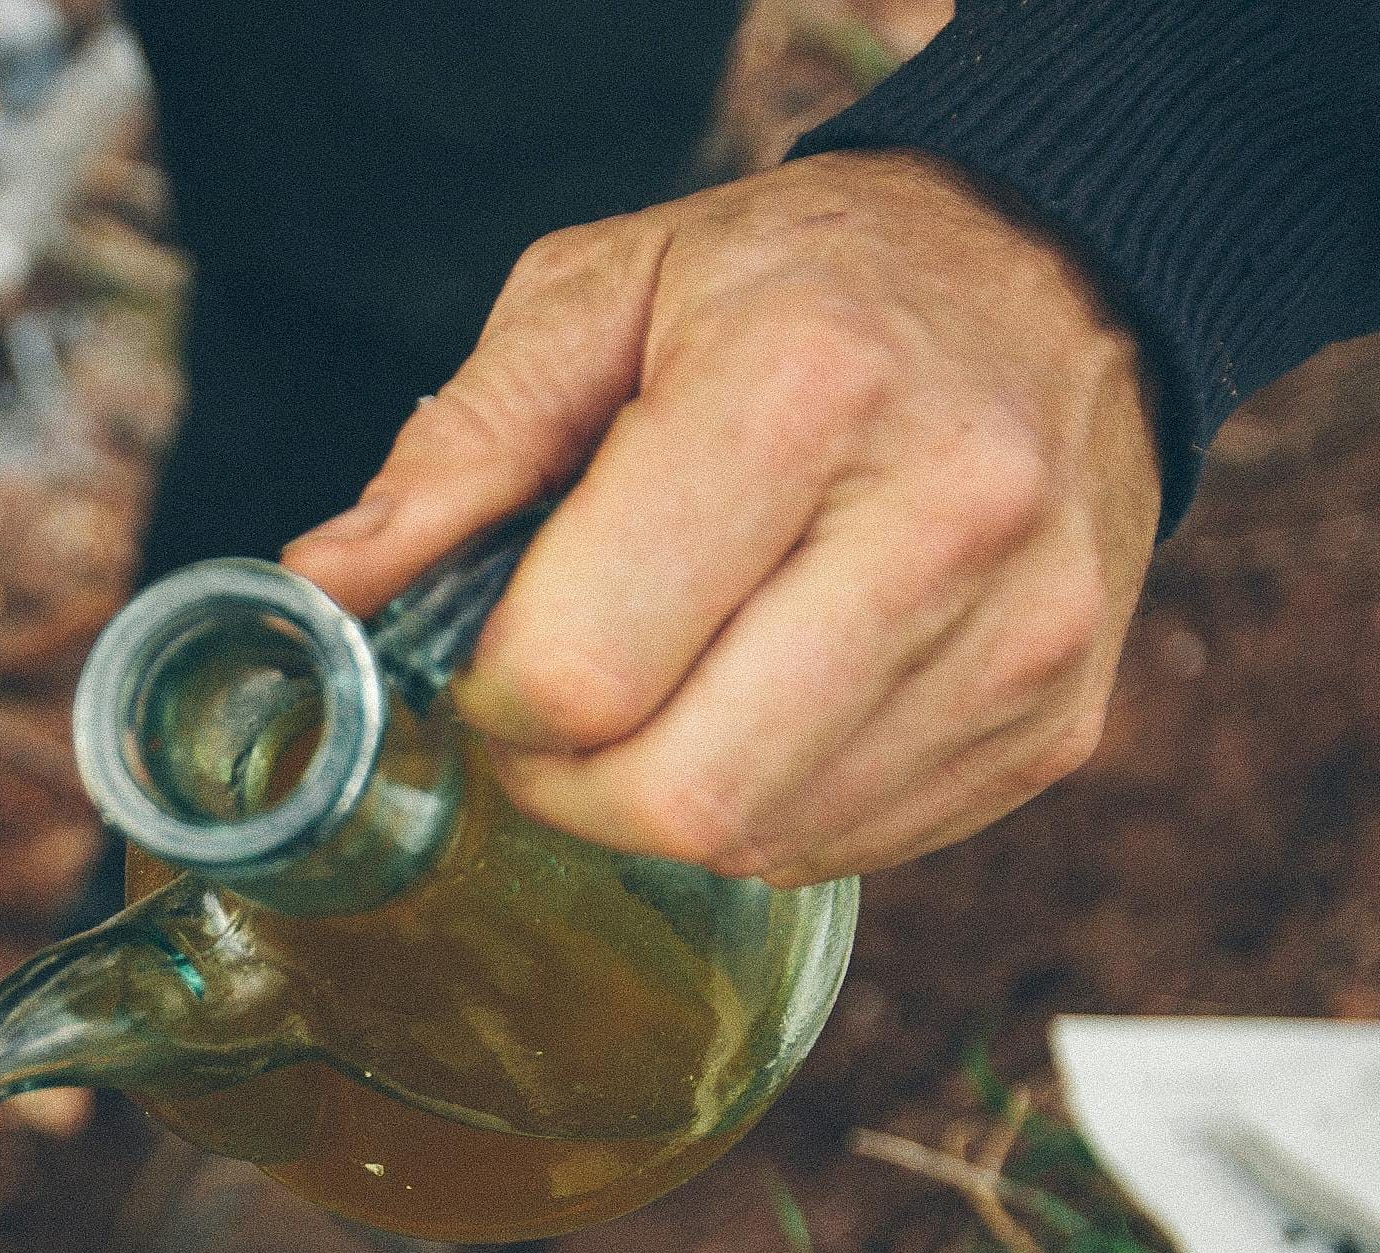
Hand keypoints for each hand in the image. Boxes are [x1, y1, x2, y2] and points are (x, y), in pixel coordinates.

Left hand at [284, 151, 1160, 884]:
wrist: (1053, 275)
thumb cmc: (801, 282)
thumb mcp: (604, 293)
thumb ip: (457, 448)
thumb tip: (322, 589)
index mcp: (803, 387)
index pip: (585, 667)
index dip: (498, 692)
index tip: (496, 650)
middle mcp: (942, 518)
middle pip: (677, 793)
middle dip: (568, 781)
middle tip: (556, 709)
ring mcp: (1019, 637)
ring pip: (761, 842)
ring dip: (662, 804)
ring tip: (663, 694)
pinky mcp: (1057, 723)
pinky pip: (848, 849)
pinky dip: (766, 813)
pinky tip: (763, 708)